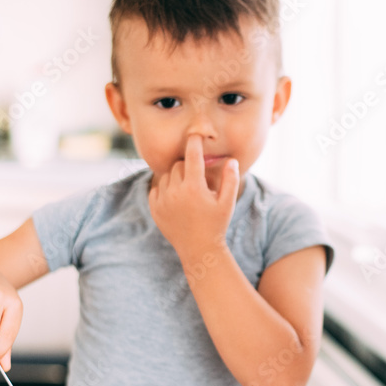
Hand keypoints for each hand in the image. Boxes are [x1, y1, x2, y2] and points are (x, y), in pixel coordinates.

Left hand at [148, 134, 239, 263]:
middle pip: (178, 165)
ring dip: (176, 178)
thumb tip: (231, 159)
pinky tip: (177, 200)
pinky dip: (166, 189)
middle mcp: (176, 192)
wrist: (198, 249)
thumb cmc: (216, 224)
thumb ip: (230, 179)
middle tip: (197, 179)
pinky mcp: (154, 208)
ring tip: (188, 192)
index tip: (195, 135)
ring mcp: (163, 200)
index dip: (194, 142)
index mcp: (195, 188)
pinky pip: (157, 188)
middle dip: (188, 167)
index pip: (192, 155)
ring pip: (167, 176)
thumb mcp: (227, 202)